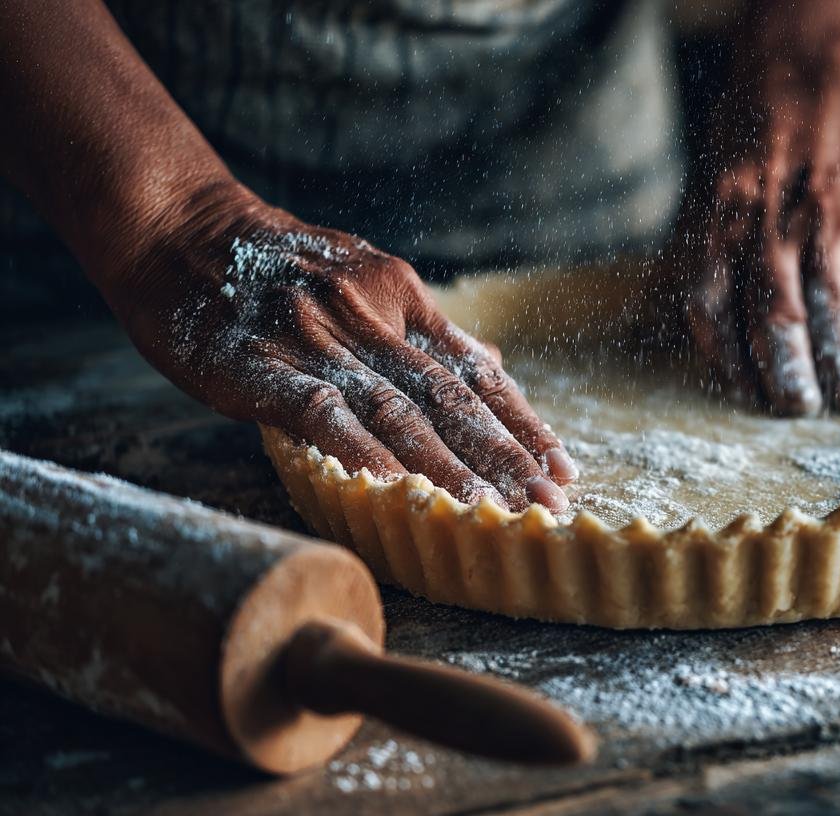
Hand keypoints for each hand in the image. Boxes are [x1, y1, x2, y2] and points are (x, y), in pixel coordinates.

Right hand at [100, 183, 574, 510]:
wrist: (177, 227)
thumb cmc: (273, 265)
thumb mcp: (363, 276)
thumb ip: (424, 329)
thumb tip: (492, 366)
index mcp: (401, 295)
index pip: (476, 371)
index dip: (523, 423)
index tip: (564, 467)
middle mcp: (371, 316)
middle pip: (451, 398)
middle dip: (505, 457)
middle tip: (549, 504)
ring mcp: (318, 341)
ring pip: (398, 412)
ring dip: (449, 468)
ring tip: (490, 511)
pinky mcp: (260, 366)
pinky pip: (320, 414)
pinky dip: (361, 454)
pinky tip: (394, 491)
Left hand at [674, 0, 839, 415]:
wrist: (806, 75)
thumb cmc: (745, 148)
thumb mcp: (700, 193)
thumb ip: (684, 261)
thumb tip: (645, 328)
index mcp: (718, 223)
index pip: (713, 303)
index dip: (728, 357)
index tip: (744, 396)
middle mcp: (770, 225)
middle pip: (776, 314)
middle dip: (786, 371)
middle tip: (796, 410)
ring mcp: (827, 220)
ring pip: (833, 306)